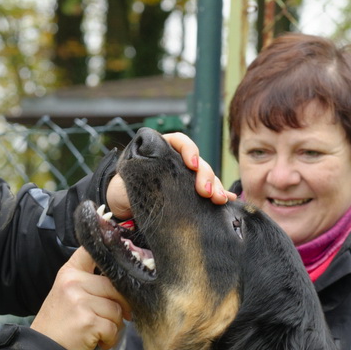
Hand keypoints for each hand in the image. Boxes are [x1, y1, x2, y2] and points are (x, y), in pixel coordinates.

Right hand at [31, 247, 130, 349]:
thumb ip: (89, 282)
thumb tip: (126, 282)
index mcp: (69, 273)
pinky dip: (110, 339)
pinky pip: (113, 328)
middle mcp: (73, 283)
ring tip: (99, 331)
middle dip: (121, 305)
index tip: (125, 257)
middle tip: (114, 317)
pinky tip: (98, 341)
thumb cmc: (59, 323)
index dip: (110, 254)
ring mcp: (80, 302)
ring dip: (114, 325)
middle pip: (115, 286)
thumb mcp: (66, 293)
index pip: (91, 252)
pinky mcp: (88, 321)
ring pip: (116, 309)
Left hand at [106, 132, 230, 219]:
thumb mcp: (126, 174)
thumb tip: (147, 168)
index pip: (180, 142)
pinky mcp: (191, 193)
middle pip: (198, 161)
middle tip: (205, 192)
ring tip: (218, 200)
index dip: (189, 150)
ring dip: (215, 186)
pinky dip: (219, 194)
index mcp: (162, 148)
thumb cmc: (122, 187)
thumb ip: (136, 169)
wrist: (122, 207)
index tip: (191, 164)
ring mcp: (186, 177)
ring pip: (206, 177)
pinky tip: (228, 201)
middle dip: (205, 175)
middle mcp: (177, 161)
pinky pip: (209, 191)